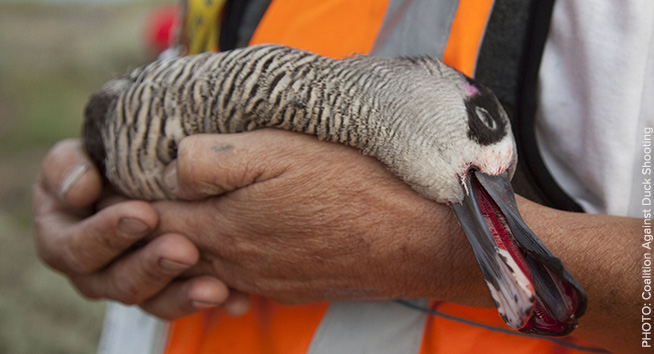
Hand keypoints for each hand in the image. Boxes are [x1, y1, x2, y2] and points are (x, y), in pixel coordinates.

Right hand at [31, 139, 246, 319]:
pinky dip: (209, 300)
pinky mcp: (163, 291)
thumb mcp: (81, 153)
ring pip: (152, 301)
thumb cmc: (105, 159)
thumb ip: (69, 165)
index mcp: (60, 235)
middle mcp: (91, 269)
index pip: (75, 246)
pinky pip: (183, 304)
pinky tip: (236, 299)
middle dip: (151, 265)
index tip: (145, 214)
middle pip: (116, 280)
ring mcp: (128, 283)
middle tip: (184, 250)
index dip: (107, 234)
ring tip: (214, 287)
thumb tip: (79, 189)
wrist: (143, 172)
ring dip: (182, 294)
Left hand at [154, 129, 490, 305]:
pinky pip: (244, 277)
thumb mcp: (277, 149)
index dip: (136, 198)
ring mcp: (265, 281)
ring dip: (197, 243)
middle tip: (158, 195)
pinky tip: (247, 238)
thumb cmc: (350, 184)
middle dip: (160, 225)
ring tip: (199, 215)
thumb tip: (171, 165)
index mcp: (224, 228)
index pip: (154, 220)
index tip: (132, 180)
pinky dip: (232, 260)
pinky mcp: (291, 287)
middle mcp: (237, 264)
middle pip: (177, 249)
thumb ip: (211, 159)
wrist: (412, 239)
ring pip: (210, 265)